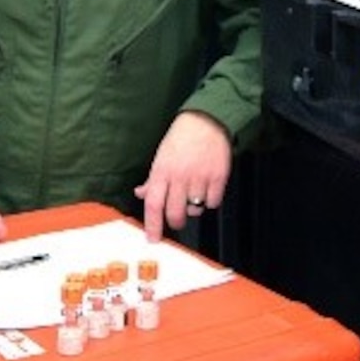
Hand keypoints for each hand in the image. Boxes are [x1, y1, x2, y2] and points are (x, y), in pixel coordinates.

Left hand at [135, 111, 231, 241]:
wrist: (206, 122)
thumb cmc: (181, 138)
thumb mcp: (161, 156)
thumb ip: (152, 179)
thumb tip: (141, 193)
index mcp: (162, 171)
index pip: (153, 204)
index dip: (152, 225)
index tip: (153, 238)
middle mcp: (180, 177)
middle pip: (175, 213)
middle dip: (176, 221)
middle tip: (177, 219)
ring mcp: (200, 177)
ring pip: (195, 209)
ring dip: (194, 208)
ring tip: (194, 194)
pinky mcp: (218, 177)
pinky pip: (213, 202)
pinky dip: (211, 201)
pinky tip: (207, 189)